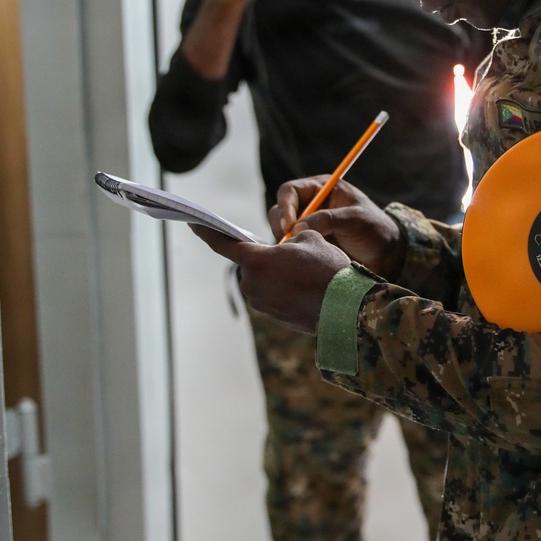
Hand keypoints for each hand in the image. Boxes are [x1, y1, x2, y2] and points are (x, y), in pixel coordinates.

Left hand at [190, 224, 347, 332]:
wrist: (347, 308)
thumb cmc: (328, 268)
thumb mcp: (310, 237)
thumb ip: (288, 239)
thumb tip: (285, 251)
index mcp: (255, 261)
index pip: (223, 244)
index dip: (207, 231)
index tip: (193, 224)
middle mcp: (252, 284)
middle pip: (252, 263)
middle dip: (268, 257)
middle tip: (295, 255)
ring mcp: (262, 303)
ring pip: (265, 280)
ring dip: (279, 274)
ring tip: (308, 275)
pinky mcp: (274, 316)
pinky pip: (275, 295)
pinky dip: (287, 289)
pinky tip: (309, 289)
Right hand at [270, 177, 405, 280]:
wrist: (386, 256)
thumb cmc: (375, 230)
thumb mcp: (355, 220)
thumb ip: (328, 219)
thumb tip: (296, 227)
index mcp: (321, 189)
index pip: (290, 191)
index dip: (285, 206)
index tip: (289, 226)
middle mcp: (310, 204)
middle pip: (280, 210)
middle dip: (282, 227)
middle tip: (293, 244)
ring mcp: (307, 225)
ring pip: (281, 230)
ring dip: (286, 241)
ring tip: (301, 253)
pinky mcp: (307, 243)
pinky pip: (290, 246)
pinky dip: (291, 252)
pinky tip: (302, 261)